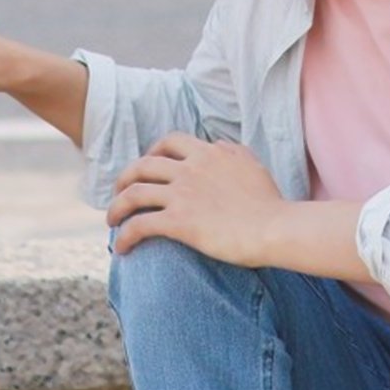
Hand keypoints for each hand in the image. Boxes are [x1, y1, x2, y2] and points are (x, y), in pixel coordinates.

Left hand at [106, 133, 287, 263]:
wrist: (276, 228)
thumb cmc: (269, 204)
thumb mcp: (252, 165)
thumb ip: (232, 151)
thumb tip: (218, 146)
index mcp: (208, 153)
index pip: (170, 141)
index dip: (153, 151)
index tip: (148, 164)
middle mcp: (191, 168)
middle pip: (143, 165)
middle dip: (125, 178)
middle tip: (120, 192)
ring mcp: (182, 194)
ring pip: (134, 193)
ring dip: (117, 207)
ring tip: (112, 220)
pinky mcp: (179, 222)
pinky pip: (139, 225)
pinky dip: (125, 235)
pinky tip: (123, 248)